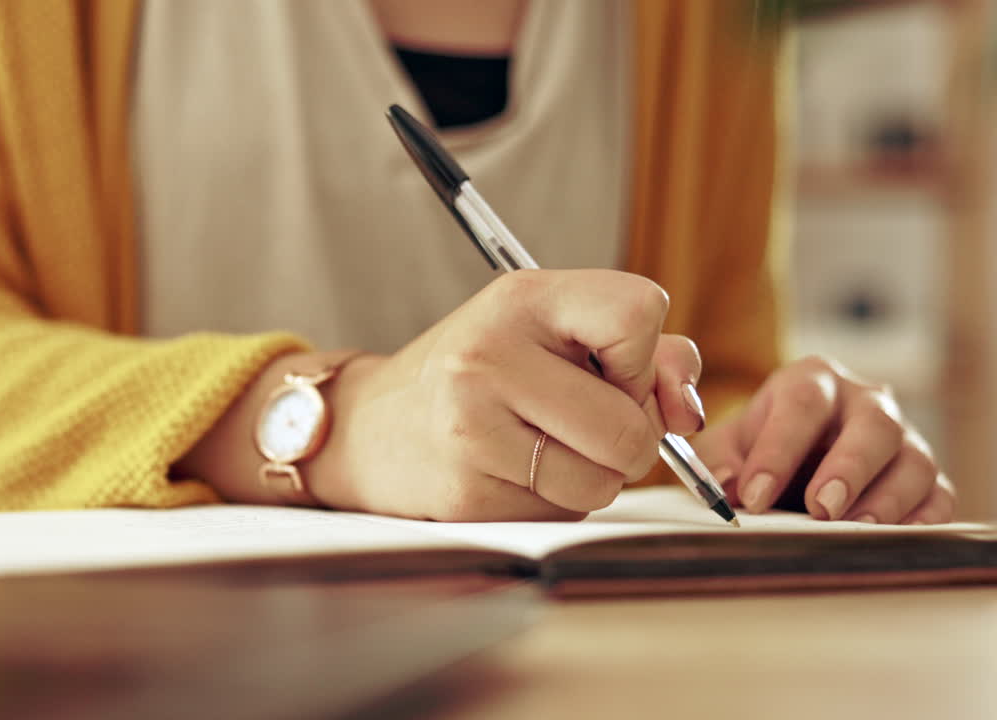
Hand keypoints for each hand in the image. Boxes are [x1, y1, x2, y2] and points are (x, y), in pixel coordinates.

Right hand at [311, 270, 705, 520]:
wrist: (370, 425)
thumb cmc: (480, 372)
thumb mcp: (549, 331)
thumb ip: (644, 351)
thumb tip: (687, 411)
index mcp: (522, 299)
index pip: (638, 312)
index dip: (646, 356)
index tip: (612, 367)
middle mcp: (490, 355)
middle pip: (629, 427)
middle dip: (629, 439)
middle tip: (585, 422)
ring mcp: (472, 426)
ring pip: (603, 482)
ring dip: (594, 476)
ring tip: (544, 447)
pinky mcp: (465, 492)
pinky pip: (562, 512)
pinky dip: (554, 500)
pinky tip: (512, 472)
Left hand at [691, 355, 954, 523]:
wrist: (788, 462)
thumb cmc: (757, 448)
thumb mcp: (727, 448)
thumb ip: (720, 462)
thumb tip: (725, 487)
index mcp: (812, 381)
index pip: (802, 403)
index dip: (779, 449)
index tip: (754, 495)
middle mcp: (864, 402)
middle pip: (874, 425)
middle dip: (848, 468)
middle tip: (820, 509)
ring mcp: (902, 439)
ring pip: (914, 461)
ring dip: (887, 499)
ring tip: (855, 531)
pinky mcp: (926, 478)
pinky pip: (938, 497)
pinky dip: (922, 520)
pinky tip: (894, 541)